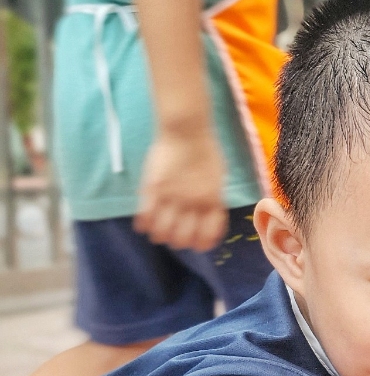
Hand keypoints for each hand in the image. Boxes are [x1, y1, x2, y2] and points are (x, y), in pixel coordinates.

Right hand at [135, 125, 227, 252]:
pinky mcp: (152, 190)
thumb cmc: (205, 151)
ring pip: (162, 233)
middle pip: (183, 239)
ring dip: (160, 236)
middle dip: (178, 242)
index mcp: (213, 201)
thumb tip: (208, 215)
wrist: (186, 131)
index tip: (198, 244)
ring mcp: (171, 198)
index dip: (203, 243)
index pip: (209, 234)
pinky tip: (144, 224)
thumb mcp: (218, 178)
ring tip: (158, 232)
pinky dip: (144, 225)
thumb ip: (213, 198)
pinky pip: (145, 218)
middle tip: (174, 237)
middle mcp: (193, 204)